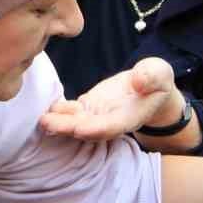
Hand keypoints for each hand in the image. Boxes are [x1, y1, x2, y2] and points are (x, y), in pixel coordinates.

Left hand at [38, 57, 180, 140]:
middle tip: (48, 124)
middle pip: (89, 129)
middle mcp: (112, 121)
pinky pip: (73, 112)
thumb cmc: (157, 80)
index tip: (79, 129)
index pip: (112, 126)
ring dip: (59, 123)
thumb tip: (138, 81)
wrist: (150, 87)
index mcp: (131, 116)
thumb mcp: (160, 73)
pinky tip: (48, 108)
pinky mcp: (89, 107)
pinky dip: (60, 112)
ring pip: (77, 122)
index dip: (96, 129)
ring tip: (42, 119)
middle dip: (68, 128)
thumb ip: (151, 76)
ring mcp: (99, 115)